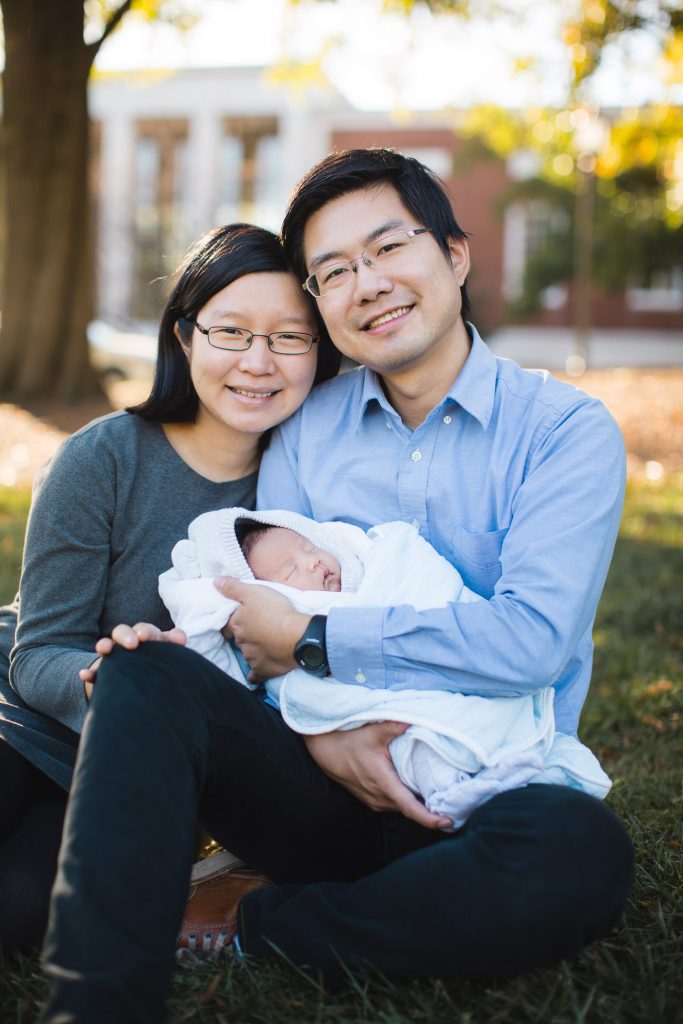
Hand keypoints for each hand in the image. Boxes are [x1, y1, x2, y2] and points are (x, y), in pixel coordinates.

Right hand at [79, 622, 186, 698]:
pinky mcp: (103, 673)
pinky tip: (85, 674)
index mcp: (146, 638)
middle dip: (126, 635)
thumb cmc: (161, 665)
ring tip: (106, 650)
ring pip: (107, 645)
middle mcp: (128, 643)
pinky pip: (93, 672)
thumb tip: (180, 638)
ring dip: (105, 645)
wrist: (145, 687)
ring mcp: (115, 657)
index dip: (144, 632)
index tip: (144, 637)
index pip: (144, 630)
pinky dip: (89, 673)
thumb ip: (174, 643)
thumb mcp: (168, 655)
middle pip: (123, 632)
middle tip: (133, 644)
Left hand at [214, 577, 308, 682]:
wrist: (298, 637)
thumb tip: (215, 582)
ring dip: (252, 650)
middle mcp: (241, 642)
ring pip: (247, 654)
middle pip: (238, 638)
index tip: (241, 617)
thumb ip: (233, 588)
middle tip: (256, 629)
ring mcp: (251, 658)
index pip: (227, 623)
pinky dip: (255, 674)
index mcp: (236, 624)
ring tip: (265, 644)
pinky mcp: (263, 670)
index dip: (233, 619)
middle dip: (244, 635)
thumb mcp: (253, 592)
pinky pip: (255, 676)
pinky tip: (258, 672)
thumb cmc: (276, 611)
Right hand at [304, 723, 451, 829]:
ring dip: (419, 807)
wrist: (324, 751)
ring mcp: (374, 801)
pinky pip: (394, 805)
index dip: (430, 818)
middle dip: (431, 812)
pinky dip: (408, 802)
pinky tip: (418, 793)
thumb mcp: (373, 731)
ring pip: (402, 808)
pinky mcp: (371, 799)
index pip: (410, 808)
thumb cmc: (348, 741)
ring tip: (441, 802)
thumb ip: (396, 725)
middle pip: (410, 810)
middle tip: (456, 807)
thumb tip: (417, 718)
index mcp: (383, 783)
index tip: (448, 821)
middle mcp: (379, 798)